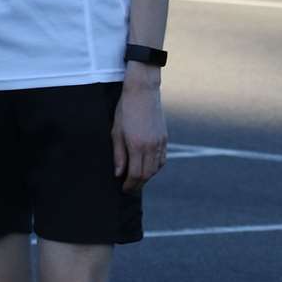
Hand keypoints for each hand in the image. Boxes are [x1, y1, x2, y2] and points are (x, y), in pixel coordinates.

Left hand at [112, 71, 166, 192]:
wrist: (143, 92)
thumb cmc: (125, 110)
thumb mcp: (116, 132)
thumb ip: (118, 155)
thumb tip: (118, 174)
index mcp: (137, 145)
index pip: (135, 174)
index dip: (129, 185)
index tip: (123, 189)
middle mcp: (151, 146)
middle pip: (147, 174)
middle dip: (138, 184)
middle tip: (128, 188)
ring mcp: (160, 142)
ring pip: (156, 168)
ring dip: (147, 177)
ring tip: (136, 179)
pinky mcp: (164, 138)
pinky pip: (162, 159)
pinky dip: (155, 167)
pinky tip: (147, 167)